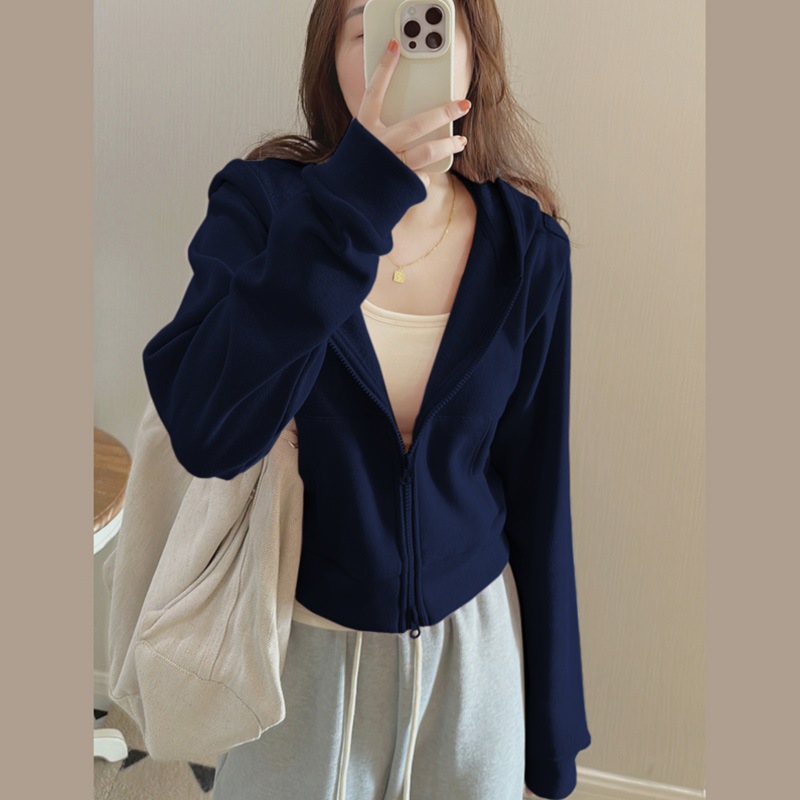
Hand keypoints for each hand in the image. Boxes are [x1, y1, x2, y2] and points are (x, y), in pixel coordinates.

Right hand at [357, 37, 470, 189]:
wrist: (345, 209)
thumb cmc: (356, 174)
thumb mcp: (362, 147)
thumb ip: (381, 134)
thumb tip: (411, 125)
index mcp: (364, 131)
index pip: (374, 93)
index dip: (384, 68)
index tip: (396, 45)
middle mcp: (379, 146)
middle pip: (417, 124)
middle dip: (443, 113)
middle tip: (462, 104)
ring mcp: (393, 166)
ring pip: (428, 151)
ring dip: (448, 145)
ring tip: (461, 142)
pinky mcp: (403, 186)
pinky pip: (422, 177)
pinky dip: (424, 176)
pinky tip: (422, 176)